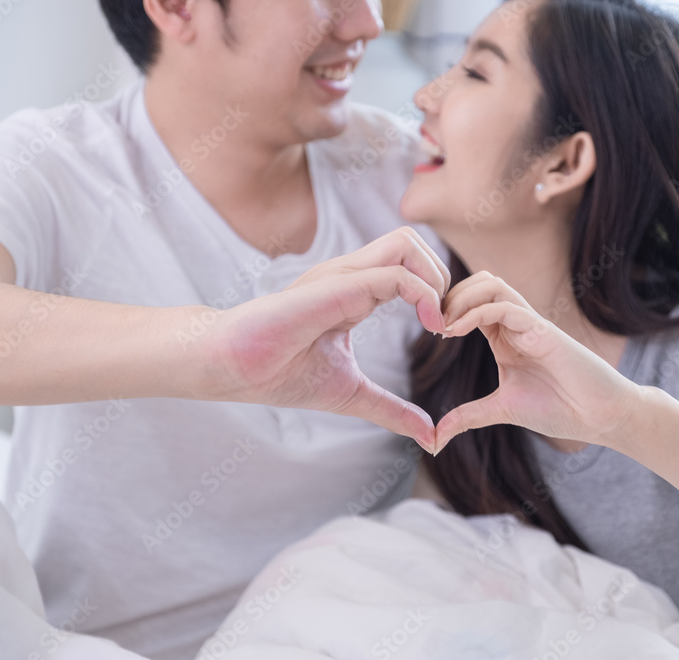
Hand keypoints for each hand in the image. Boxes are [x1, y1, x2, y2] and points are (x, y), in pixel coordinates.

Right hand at [205, 227, 449, 450]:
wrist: (232, 369)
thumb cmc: (280, 375)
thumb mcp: (352, 394)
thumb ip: (392, 410)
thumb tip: (431, 437)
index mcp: (355, 291)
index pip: (409, 264)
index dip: (437, 291)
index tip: (443, 333)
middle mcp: (351, 274)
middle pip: (413, 241)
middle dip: (443, 274)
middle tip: (445, 322)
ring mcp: (342, 275)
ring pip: (407, 243)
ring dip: (436, 278)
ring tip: (438, 323)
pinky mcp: (336, 287)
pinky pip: (394, 273)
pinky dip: (424, 294)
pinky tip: (430, 326)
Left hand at [435, 272, 639, 452]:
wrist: (599, 417)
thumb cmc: (559, 409)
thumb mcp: (501, 410)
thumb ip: (468, 417)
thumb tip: (435, 439)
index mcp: (506, 336)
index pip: (472, 302)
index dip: (448, 309)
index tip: (431, 331)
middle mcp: (517, 323)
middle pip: (479, 283)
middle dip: (450, 296)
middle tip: (432, 323)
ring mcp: (531, 324)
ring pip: (492, 284)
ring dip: (462, 298)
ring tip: (444, 325)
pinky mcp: (543, 331)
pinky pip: (505, 308)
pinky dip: (476, 313)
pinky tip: (456, 331)